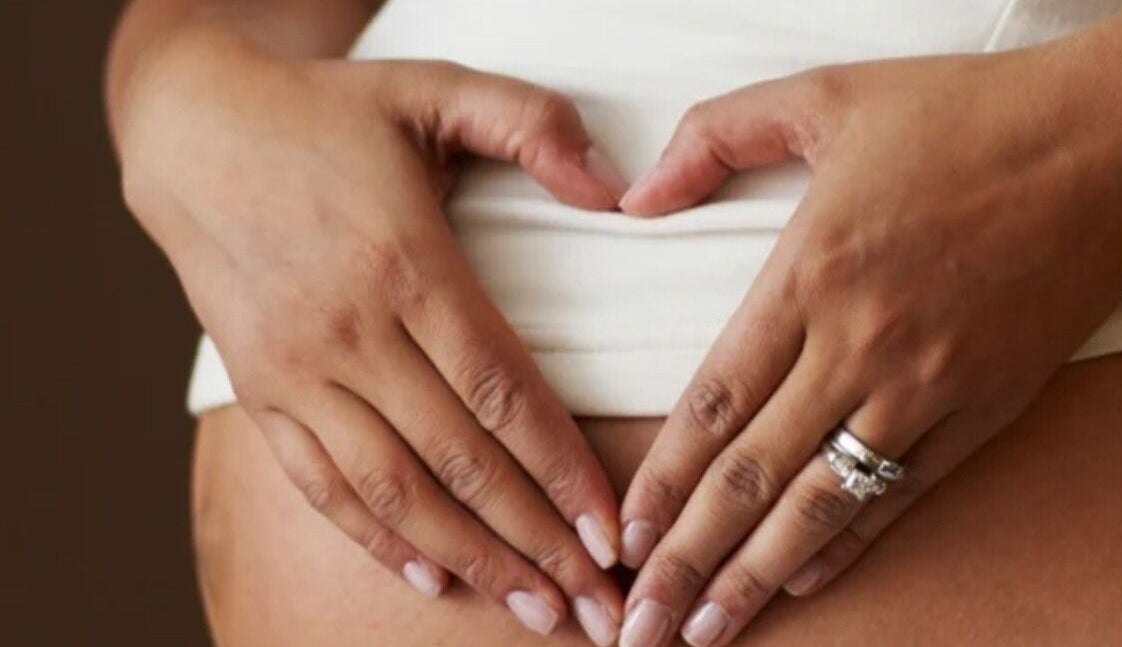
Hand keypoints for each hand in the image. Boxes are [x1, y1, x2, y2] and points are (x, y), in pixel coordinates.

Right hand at [118, 27, 628, 643]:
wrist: (192, 131)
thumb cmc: (326, 114)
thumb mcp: (433, 89)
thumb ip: (532, 124)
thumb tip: (615, 187)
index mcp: (405, 263)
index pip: (502, 391)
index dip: (562, 470)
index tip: (613, 532)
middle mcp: (349, 331)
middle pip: (460, 459)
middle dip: (536, 540)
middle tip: (595, 603)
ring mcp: (298, 369)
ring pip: (395, 488)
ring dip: (470, 556)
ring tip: (532, 604)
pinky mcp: (260, 389)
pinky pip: (321, 483)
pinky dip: (376, 536)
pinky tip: (430, 573)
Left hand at [615, 34, 1121, 646]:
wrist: (1108, 143)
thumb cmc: (963, 117)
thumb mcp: (821, 95)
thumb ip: (713, 137)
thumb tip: (633, 200)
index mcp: (808, 275)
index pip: (713, 404)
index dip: (663, 481)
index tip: (625, 538)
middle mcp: (859, 346)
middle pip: (752, 476)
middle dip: (688, 560)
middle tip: (640, 625)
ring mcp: (926, 386)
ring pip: (822, 503)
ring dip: (756, 575)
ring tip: (706, 632)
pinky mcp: (983, 407)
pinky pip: (903, 493)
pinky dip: (849, 544)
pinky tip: (801, 582)